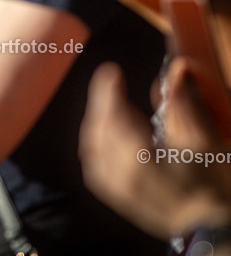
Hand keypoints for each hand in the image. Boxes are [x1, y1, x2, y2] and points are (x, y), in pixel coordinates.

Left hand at [80, 61, 230, 236]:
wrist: (210, 228)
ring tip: (110, 104)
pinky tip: (105, 132)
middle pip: (98, 129)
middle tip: (112, 84)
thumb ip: (183, 106)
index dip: (107, 91)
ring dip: (98, 120)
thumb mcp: (203, 143)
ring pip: (91, 145)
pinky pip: (94, 163)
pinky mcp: (116, 196)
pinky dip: (96, 142)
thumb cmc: (211, 191)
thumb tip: (174, 74)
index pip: (112, 117)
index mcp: (141, 162)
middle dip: (102, 102)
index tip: (110, 73)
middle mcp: (121, 176)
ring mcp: (116, 189)